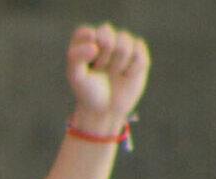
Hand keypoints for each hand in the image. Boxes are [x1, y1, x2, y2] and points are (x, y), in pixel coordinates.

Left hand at [65, 23, 148, 137]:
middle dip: (103, 56)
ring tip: (113, 72)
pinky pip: (138, 52)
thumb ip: (76, 57)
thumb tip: (94, 46)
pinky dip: (131, 68)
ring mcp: (123, 43)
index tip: (88, 62)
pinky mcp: (139, 51)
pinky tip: (126, 74)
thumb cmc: (88, 91)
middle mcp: (104, 37)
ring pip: (124, 42)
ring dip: (117, 63)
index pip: (85, 33)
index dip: (87, 49)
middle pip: (106, 33)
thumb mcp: (76, 76)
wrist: (106, 108)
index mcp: (85, 41)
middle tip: (100, 69)